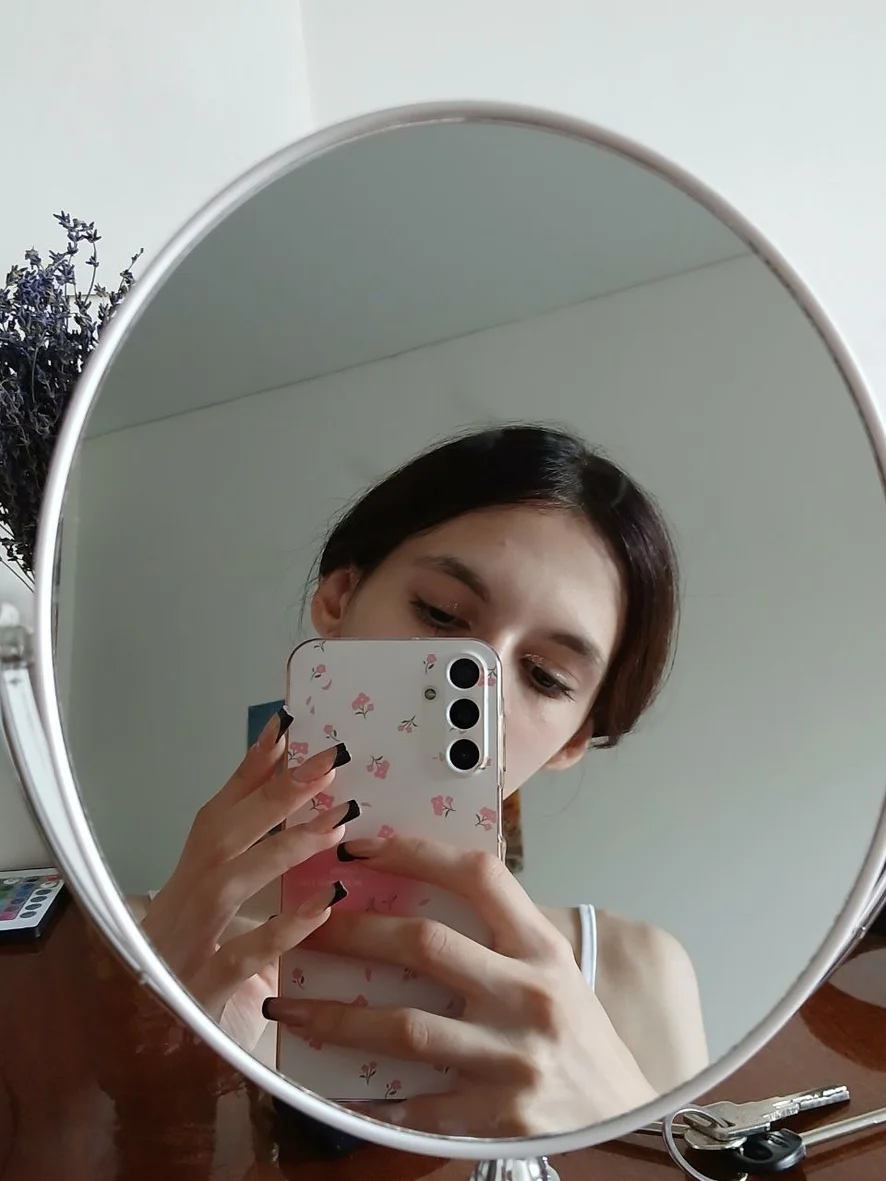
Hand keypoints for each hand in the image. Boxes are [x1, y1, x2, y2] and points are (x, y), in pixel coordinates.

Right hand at [141, 712, 352, 1039]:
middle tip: (330, 760)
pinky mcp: (200, 991)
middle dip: (276, 792)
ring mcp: (186, 945)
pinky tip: (327, 906)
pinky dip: (285, 928)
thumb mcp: (225, 918)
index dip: (250, 768)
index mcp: (188, 880)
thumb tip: (305, 814)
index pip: (218, 812)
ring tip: (338, 821)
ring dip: (284, 846)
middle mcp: (181, 903)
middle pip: (224, 834)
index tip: (285, 727)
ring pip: (230, 882)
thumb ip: (258, 871)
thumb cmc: (192, 974)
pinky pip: (243, 955)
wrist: (139, 1054)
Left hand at [262, 835, 656, 1135]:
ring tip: (288, 1008)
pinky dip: (370, 1099)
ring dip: (336, 1016)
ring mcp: (512, 1057)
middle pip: (426, 944)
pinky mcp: (496, 1115)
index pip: (480, 876)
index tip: (363, 846)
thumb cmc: (576, 1033)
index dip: (418, 852)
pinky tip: (329, 1088)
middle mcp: (529, 994)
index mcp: (541, 947)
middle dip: (354, 931)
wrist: (622, 1117)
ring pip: (406, 1027)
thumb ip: (498, 934)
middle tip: (304, 925)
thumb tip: (416, 892)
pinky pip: (417, 1106)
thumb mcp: (552, 970)